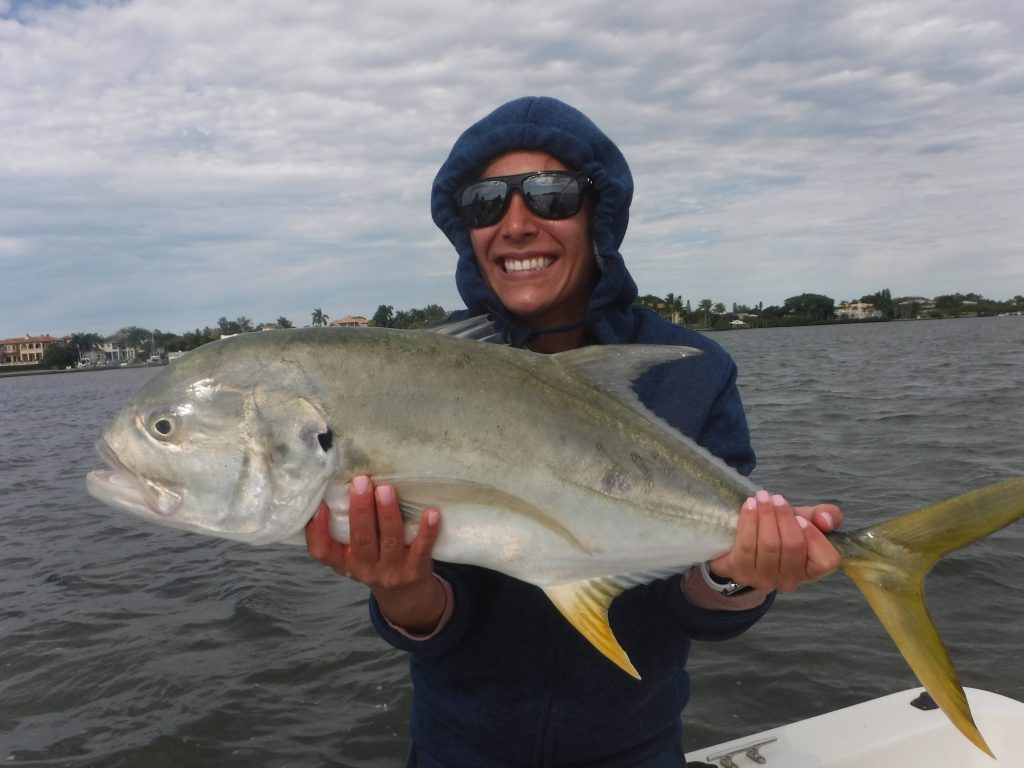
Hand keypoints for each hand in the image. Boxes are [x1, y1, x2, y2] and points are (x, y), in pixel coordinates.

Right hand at [305, 475, 445, 633]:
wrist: (405, 595)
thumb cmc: (375, 560)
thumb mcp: (352, 553)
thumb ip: (344, 529)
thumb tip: (339, 485)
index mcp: (343, 562)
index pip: (322, 551)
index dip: (317, 530)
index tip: (320, 505)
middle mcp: (364, 569)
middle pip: (361, 539)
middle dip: (360, 509)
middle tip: (361, 482)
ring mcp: (391, 571)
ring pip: (389, 541)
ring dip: (388, 514)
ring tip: (386, 490)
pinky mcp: (416, 571)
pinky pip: (421, 550)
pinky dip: (427, 531)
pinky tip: (431, 513)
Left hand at [710, 490, 841, 593]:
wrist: (742, 544)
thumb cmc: (780, 532)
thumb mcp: (805, 520)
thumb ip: (825, 516)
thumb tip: (825, 520)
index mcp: (812, 571)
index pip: (826, 561)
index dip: (815, 537)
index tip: (800, 517)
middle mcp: (790, 581)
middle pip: (792, 546)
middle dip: (784, 517)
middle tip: (776, 498)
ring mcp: (764, 580)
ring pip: (769, 545)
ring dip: (765, 515)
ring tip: (761, 497)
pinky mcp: (741, 572)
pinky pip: (746, 545)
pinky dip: (748, 521)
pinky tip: (749, 506)